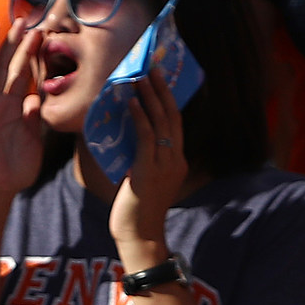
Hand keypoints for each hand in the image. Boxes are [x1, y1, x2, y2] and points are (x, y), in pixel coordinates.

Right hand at [0, 20, 46, 204]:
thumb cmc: (15, 170)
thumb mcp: (34, 142)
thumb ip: (36, 120)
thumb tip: (36, 97)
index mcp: (17, 106)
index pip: (25, 74)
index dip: (32, 54)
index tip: (41, 33)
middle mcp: (1, 103)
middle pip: (8, 66)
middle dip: (15, 43)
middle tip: (23, 20)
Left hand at [107, 70, 188, 253]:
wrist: (140, 237)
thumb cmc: (137, 212)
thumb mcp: (141, 180)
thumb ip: (140, 160)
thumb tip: (128, 142)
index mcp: (176, 161)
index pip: (174, 124)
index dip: (167, 100)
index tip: (160, 80)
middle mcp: (175, 160)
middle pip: (171, 116)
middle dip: (162, 90)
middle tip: (153, 67)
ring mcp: (164, 165)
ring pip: (160, 123)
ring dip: (150, 97)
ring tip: (141, 77)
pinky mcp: (148, 171)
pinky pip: (146, 138)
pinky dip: (140, 118)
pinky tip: (134, 103)